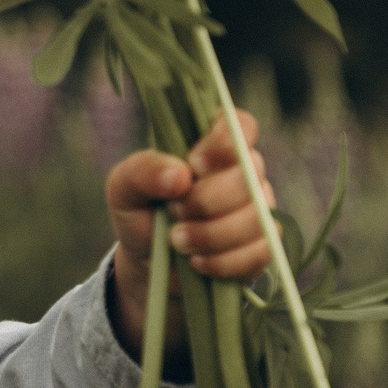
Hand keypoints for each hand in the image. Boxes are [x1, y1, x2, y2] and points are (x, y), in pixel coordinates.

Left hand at [104, 112, 276, 351]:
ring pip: (256, 217)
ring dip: (212, 235)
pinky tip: (198, 262)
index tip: (194, 165)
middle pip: (249, 174)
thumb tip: (180, 175)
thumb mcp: (124, 187)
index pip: (240, 125)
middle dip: (206, 200)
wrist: (148, 262)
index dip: (223, 146)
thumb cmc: (140, 212)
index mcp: (212, 142)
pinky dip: (224, 261)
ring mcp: (259, 207)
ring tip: (177, 241)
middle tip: (173, 212)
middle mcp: (243, 170)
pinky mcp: (263, 244)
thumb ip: (143, 170)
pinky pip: (261, 251)